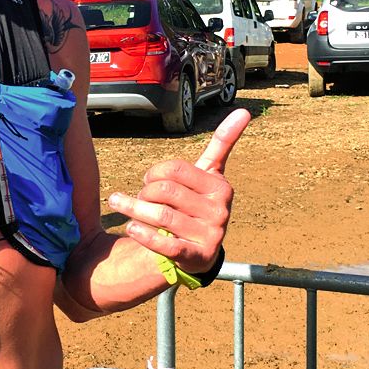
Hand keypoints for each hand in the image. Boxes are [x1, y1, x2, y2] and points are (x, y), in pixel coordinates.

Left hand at [107, 108, 250, 273]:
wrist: (198, 250)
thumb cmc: (197, 204)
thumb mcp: (210, 175)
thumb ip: (223, 143)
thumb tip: (244, 110)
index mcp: (221, 186)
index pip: (175, 170)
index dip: (154, 173)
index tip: (149, 179)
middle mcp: (220, 211)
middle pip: (165, 191)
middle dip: (144, 193)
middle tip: (140, 198)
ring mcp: (210, 235)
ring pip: (161, 216)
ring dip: (135, 210)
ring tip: (124, 209)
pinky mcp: (197, 257)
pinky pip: (165, 243)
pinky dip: (143, 234)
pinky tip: (131, 228)